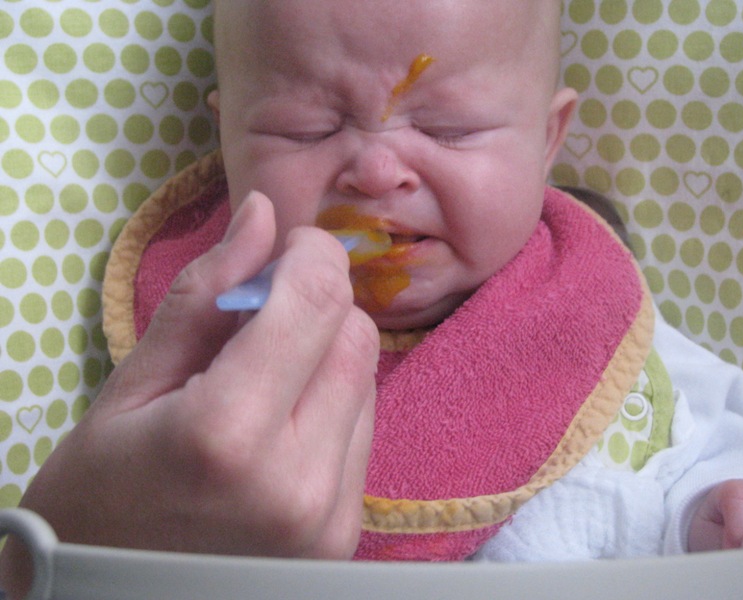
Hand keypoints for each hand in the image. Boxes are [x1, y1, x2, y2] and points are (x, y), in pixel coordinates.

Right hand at [0, 191, 377, 596]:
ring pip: (369, 378)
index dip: (311, 254)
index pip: (317, 302)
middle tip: (264, 313)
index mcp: (228, 433)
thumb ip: (207, 293)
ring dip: (328, 352)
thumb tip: (263, 211)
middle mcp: (298, 479)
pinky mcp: (346, 533)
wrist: (115, 597)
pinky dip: (335, 399)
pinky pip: (364, 426)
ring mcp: (330, 515)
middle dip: (319, 303)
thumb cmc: (100, 490)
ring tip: (266, 375)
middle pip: (357, 336)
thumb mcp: (133, 384)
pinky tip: (285, 417)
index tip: (286, 247)